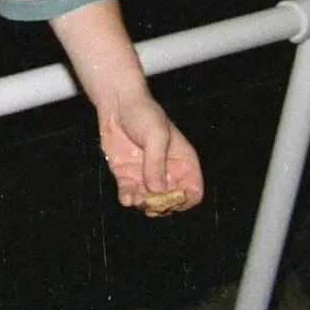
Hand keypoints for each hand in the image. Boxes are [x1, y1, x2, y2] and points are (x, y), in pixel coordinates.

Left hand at [99, 95, 203, 215]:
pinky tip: (126, 198)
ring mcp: (146, 175)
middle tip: (151, 205)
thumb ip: (156, 162)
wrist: (116, 103)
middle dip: (161, 206)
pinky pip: (130, 193)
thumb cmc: (143, 113)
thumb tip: (157, 190)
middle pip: (170, 201)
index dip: (185, 201)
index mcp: (183, 163)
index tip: (172, 200)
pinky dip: (128, 199)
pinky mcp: (127, 174)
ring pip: (149, 201)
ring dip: (143, 205)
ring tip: (135, 200)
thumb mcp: (155, 135)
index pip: (193, 191)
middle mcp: (166, 172)